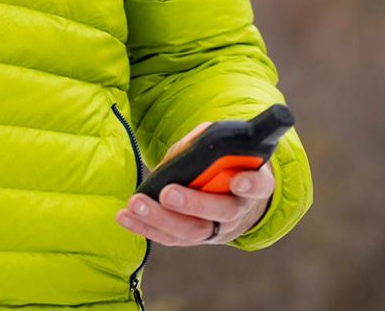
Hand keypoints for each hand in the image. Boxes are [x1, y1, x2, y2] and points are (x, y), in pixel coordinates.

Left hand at [113, 120, 275, 246]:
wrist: (232, 194)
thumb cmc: (226, 163)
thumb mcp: (226, 148)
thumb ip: (209, 145)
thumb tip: (187, 147)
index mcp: (255, 183)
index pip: (260, 185)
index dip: (251, 184)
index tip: (238, 180)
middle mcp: (239, 210)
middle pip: (220, 212)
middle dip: (193, 204)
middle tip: (168, 193)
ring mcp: (217, 229)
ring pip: (193, 231)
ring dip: (161, 219)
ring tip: (136, 203)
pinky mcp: (194, 238)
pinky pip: (171, 237)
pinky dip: (146, 227)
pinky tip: (125, 217)